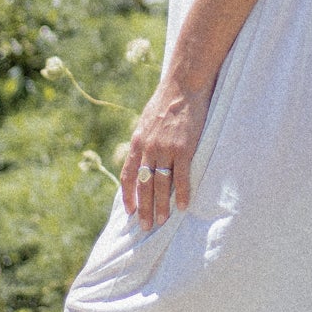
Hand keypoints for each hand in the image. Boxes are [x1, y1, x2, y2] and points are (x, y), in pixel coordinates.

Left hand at [121, 73, 215, 229]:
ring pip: (160, 184)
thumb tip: (142, 155)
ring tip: (161, 222)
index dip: (128, 196)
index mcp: (137, 142)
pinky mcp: (184, 148)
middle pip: (143, 185)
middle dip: (144, 208)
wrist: (183, 84)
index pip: (128, 175)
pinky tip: (181, 207)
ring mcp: (165, 149)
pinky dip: (181, 193)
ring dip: (160, 205)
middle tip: (145, 227)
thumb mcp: (147, 120)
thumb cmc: (167, 101)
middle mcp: (148, 148)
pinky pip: (181, 176)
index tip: (130, 212)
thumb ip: (144, 139)